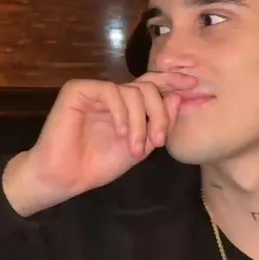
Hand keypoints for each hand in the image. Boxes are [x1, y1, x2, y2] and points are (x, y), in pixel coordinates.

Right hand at [3, 72, 196, 215]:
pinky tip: (121, 133)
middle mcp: (112, 93)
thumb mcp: (139, 147)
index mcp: (126, 104)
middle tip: (158, 140)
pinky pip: (110, 91)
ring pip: (132, 91)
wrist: (64, 177)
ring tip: (136, 147)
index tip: (194, 86)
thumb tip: (178, 98)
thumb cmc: (97, 165)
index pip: (152, 85)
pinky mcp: (78, 89)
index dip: (173, 82)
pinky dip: (121, 113)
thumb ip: (157, 124)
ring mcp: (95, 90)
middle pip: (148, 87)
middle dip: (159, 113)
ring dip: (140, 121)